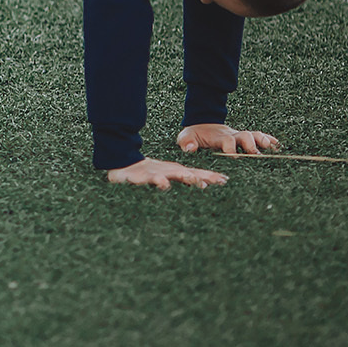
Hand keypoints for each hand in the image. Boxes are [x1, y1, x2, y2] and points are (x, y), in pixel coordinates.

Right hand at [105, 158, 226, 189]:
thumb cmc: (148, 173)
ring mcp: (156, 173)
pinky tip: (163, 184)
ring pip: (171, 174)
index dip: (210, 176)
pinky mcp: (142, 176)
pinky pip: (150, 179)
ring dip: (183, 176)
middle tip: (216, 181)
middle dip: (202, 176)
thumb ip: (184, 178)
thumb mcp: (167, 176)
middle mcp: (169, 171)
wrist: (123, 162)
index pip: (196, 173)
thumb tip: (205, 184)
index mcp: (176, 171)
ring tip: (194, 180)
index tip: (225, 180)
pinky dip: (157, 181)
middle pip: (188, 173)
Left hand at [176, 123, 279, 155]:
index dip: (231, 148)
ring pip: (254, 135)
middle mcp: (233, 136)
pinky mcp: (246, 138)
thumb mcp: (186, 136)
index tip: (233, 156)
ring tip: (273, 148)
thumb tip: (190, 148)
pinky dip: (269, 139)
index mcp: (219, 137)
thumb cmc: (195, 134)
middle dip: (251, 145)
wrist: (202, 124)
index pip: (227, 141)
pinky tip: (278, 145)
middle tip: (256, 155)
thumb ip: (186, 142)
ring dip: (263, 141)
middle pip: (245, 136)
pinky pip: (260, 136)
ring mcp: (240, 136)